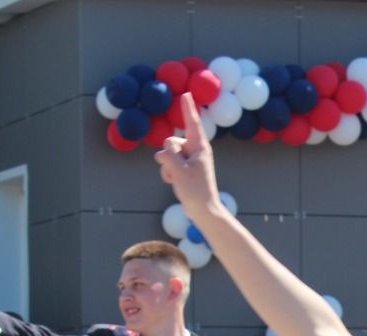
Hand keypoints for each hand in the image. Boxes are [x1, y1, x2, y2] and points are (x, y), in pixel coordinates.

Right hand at [154, 94, 221, 219]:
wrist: (203, 210)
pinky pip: (169, 164)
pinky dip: (168, 173)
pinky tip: (175, 183)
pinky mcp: (184, 169)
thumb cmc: (196, 190)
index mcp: (200, 147)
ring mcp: (189, 160)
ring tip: (177, 179)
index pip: (192, 123)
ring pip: (168, 154)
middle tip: (177, 170)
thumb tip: (163, 151)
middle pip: (172, 141)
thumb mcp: (179, 171)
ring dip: (167, 167)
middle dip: (168, 154)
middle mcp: (195, 150)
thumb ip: (168, 155)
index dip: (188, 108)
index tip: (186, 94)